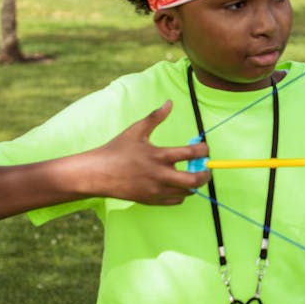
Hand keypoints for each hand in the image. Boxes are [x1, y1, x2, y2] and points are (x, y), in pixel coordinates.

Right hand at [89, 101, 209, 204]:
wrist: (98, 174)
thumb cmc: (117, 150)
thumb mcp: (136, 130)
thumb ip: (155, 117)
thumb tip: (169, 102)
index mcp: (158, 156)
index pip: (191, 153)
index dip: (203, 149)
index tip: (204, 147)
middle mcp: (160, 175)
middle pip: (195, 180)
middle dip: (206, 173)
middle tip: (206, 167)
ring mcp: (156, 190)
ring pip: (187, 192)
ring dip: (193, 183)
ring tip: (190, 173)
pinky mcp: (152, 200)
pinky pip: (176, 200)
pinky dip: (181, 193)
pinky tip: (176, 183)